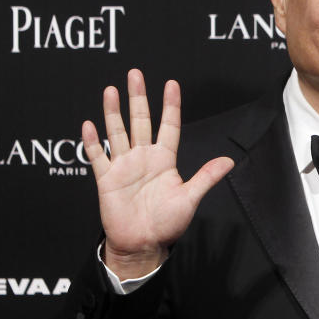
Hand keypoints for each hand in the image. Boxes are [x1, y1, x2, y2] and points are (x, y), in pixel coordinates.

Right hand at [82, 69, 234, 278]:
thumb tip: (229, 161)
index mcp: (164, 160)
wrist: (143, 244)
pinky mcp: (107, 179)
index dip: (170, 106)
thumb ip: (206, 177)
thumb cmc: (168, 223)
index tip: (172, 84)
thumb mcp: (189, 198)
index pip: (169, 126)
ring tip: (110, 90)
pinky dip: (93, 141)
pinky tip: (89, 124)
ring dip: (113, 112)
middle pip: (140, 121)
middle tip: (135, 73)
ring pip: (117, 132)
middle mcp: (143, 158)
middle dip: (138, 98)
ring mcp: (123, 166)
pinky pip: (98, 156)